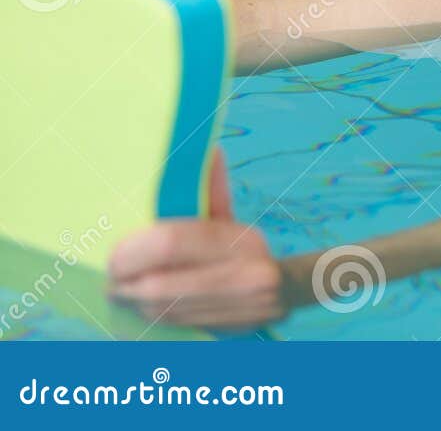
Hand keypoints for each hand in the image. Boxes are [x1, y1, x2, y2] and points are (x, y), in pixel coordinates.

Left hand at [107, 151, 284, 331]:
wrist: (287, 289)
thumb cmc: (244, 247)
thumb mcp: (227, 218)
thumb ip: (208, 190)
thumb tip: (206, 150)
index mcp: (241, 240)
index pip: (169, 243)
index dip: (132, 253)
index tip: (115, 257)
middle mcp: (245, 277)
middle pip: (157, 287)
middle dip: (126, 286)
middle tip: (111, 281)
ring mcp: (240, 310)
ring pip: (160, 313)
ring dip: (134, 304)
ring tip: (124, 292)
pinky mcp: (229, 333)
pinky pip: (171, 329)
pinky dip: (149, 320)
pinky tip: (144, 308)